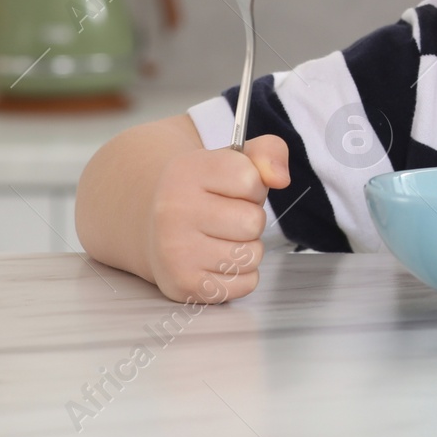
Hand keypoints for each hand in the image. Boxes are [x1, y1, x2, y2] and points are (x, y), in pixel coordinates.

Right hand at [144, 134, 290, 303]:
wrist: (155, 228)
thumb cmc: (203, 193)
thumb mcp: (233, 160)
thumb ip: (268, 152)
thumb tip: (281, 178)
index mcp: (187, 171)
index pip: (251, 180)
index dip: (254, 185)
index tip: (234, 187)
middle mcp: (174, 210)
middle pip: (253, 222)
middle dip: (251, 219)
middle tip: (227, 216)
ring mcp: (176, 251)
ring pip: (251, 255)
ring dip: (247, 248)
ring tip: (222, 237)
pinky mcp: (184, 284)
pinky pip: (246, 283)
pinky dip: (241, 274)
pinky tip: (217, 260)